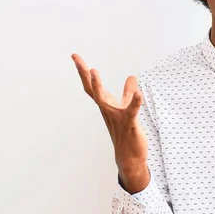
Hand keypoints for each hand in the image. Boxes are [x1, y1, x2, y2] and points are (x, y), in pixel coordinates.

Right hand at [71, 53, 147, 172]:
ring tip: (93, 71)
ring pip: (104, 101)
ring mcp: (117, 117)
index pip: (92, 86)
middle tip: (76, 59)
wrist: (129, 156)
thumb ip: (128, 93)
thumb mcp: (127, 107)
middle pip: (92, 90)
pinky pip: (131, 111)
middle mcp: (107, 110)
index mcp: (106, 105)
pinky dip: (135, 102)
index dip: (84, 71)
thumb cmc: (127, 132)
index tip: (75, 56)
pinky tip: (139, 94)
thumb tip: (131, 77)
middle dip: (84, 74)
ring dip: (98, 86)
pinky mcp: (129, 124)